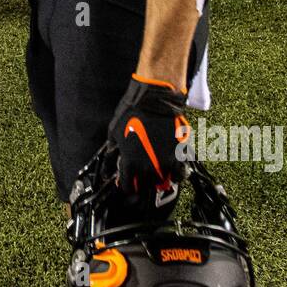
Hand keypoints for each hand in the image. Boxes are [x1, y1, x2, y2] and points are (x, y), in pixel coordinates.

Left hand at [107, 78, 190, 206]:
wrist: (153, 100)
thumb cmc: (131, 113)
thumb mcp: (114, 133)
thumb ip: (111, 154)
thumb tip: (106, 170)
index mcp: (130, 162)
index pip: (128, 187)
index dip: (127, 185)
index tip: (128, 181)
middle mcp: (147, 166)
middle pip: (145, 187)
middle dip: (142, 183)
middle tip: (141, 175)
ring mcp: (164, 162)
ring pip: (163, 183)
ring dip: (159, 179)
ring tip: (156, 171)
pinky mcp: (177, 154)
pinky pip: (180, 174)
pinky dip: (176, 175)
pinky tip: (172, 169)